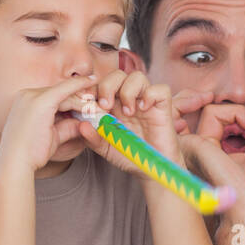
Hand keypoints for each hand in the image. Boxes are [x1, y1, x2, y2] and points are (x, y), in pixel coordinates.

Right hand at [0, 74, 98, 172]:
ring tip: (100, 107)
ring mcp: (32, 96)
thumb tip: (82, 122)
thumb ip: (67, 126)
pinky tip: (93, 81)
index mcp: (26, 102)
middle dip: (81, 98)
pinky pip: (66, 89)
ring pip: (66, 92)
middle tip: (99, 105)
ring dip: (84, 100)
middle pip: (61, 92)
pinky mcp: (41, 100)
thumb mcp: (53, 136)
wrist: (16, 162)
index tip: (89, 102)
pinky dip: (80, 85)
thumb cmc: (31, 154)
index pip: (55, 96)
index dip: (73, 99)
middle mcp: (27, 95)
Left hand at [73, 72, 204, 172]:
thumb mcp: (105, 148)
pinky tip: (144, 110)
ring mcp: (146, 102)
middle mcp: (129, 100)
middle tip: (106, 106)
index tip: (86, 103)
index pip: (101, 84)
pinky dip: (150, 95)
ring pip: (137, 77)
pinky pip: (160, 89)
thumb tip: (81, 125)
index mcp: (114, 106)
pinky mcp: (163, 107)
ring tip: (127, 112)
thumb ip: (92, 138)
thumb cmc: (131, 156)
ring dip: (128, 91)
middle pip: (117, 74)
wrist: (152, 169)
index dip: (93, 89)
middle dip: (107, 86)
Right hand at [182, 98, 244, 221]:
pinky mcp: (193, 145)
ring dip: (239, 112)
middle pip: (215, 113)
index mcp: (210, 154)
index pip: (219, 120)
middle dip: (240, 113)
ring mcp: (193, 148)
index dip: (241, 117)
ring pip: (212, 109)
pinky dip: (236, 112)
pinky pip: (212, 112)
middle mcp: (198, 151)